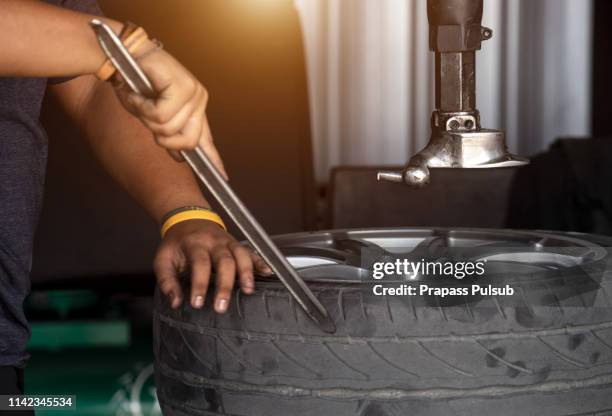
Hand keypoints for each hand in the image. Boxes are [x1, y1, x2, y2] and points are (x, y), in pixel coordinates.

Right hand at [113, 43, 227, 178]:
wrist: (122, 54)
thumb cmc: (135, 83)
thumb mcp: (152, 116)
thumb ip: (169, 134)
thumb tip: (180, 156)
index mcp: (194, 110)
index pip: (207, 140)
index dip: (214, 160)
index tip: (223, 177)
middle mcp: (199, 101)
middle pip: (188, 142)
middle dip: (162, 137)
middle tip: (148, 116)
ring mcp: (194, 93)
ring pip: (170, 129)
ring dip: (147, 118)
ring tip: (142, 100)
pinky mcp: (183, 86)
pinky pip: (162, 114)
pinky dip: (143, 107)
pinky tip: (139, 94)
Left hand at [154, 219, 271, 312]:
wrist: (188, 220)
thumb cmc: (176, 244)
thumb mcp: (163, 259)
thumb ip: (167, 281)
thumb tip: (176, 302)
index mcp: (195, 244)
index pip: (200, 263)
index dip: (200, 284)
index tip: (198, 303)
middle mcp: (214, 242)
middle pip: (224, 261)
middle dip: (225, 284)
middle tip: (221, 306)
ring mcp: (228, 242)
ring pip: (241, 254)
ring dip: (246, 272)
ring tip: (248, 290)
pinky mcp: (237, 244)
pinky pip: (251, 252)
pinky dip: (260, 261)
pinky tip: (267, 272)